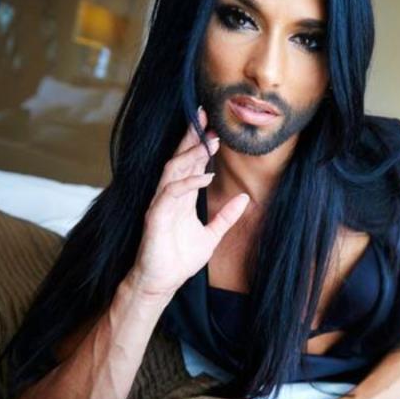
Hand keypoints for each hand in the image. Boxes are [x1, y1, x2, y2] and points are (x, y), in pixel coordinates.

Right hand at [128, 106, 250, 297]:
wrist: (161, 283)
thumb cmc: (180, 259)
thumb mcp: (211, 235)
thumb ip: (226, 217)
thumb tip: (245, 199)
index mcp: (181, 197)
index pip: (190, 164)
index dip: (201, 145)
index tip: (216, 127)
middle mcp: (169, 195)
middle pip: (179, 159)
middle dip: (192, 137)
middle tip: (207, 115)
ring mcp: (160, 204)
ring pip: (173, 170)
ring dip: (191, 154)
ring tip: (210, 140)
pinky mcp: (154, 216)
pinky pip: (170, 193)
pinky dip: (188, 183)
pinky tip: (205, 176)